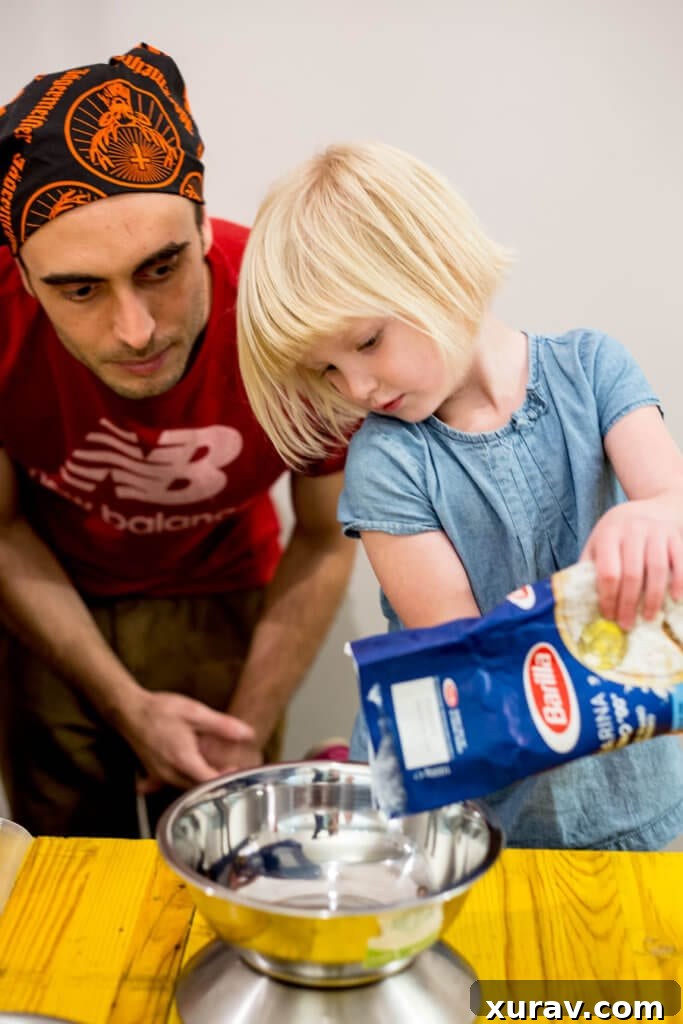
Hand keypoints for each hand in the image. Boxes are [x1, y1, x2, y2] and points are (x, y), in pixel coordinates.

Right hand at [122, 690, 254, 793]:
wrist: (129, 710)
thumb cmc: (159, 710)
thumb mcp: (195, 713)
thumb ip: (222, 725)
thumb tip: (247, 733)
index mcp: (183, 760)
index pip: (211, 781)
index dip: (227, 778)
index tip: (238, 769)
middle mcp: (170, 773)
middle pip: (200, 787)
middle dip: (216, 780)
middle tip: (230, 767)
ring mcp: (160, 776)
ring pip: (187, 787)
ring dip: (201, 780)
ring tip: (215, 766)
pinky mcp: (153, 773)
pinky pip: (173, 783)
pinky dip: (185, 779)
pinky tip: (190, 769)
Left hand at [580, 499, 682, 628]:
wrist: (656, 507)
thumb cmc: (621, 532)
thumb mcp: (599, 541)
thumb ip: (590, 564)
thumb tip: (580, 598)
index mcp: (609, 533)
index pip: (607, 571)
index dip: (608, 597)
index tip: (608, 616)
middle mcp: (633, 529)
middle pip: (631, 574)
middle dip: (628, 604)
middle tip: (626, 624)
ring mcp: (656, 532)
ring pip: (656, 569)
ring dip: (653, 598)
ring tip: (649, 617)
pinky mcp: (676, 536)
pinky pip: (680, 562)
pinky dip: (679, 581)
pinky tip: (674, 598)